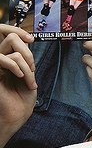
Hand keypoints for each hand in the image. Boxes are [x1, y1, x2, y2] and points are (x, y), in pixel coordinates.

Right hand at [0, 24, 36, 141]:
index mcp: (7, 60)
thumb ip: (26, 60)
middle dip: (28, 53)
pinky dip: (18, 66)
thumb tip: (27, 41)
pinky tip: (21, 76)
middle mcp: (0, 61)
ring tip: (28, 79)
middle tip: (32, 69)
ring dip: (27, 65)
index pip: (10, 36)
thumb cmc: (23, 100)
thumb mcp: (28, 76)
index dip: (19, 32)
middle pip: (11, 37)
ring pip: (13, 49)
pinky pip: (6, 59)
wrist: (16, 116)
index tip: (32, 39)